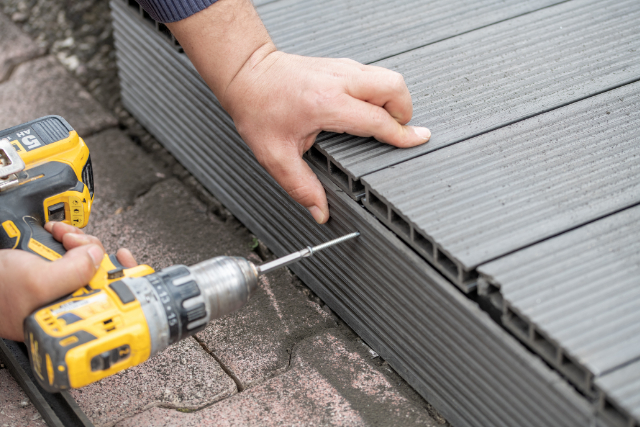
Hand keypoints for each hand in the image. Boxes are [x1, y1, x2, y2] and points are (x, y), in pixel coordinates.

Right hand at [0, 222, 135, 340]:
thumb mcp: (37, 283)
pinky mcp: (52, 272)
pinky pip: (72, 252)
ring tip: (59, 235)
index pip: (111, 300)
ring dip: (78, 240)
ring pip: (88, 259)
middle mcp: (68, 304)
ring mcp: (61, 287)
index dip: (122, 277)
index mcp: (69, 317)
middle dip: (93, 249)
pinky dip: (67, 239)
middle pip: (102, 273)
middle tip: (73, 241)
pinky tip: (57, 233)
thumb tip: (97, 257)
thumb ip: (73, 272)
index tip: (125, 257)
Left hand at [167, 0, 429, 223]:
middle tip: (395, 132)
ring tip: (381, 123)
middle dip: (404, 110)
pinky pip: (372, 74)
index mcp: (326, 104)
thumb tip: (320, 212)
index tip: (419, 139)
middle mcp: (338, 81)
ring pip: (386, 76)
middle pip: (393, 86)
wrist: (245, 74)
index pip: (377, 119)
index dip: (401, 133)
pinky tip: (365, 109)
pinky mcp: (338, 64)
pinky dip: (378, 92)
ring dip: (392, 99)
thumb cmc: (257, 108)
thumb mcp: (275, 155)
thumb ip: (301, 186)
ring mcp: (340, 67)